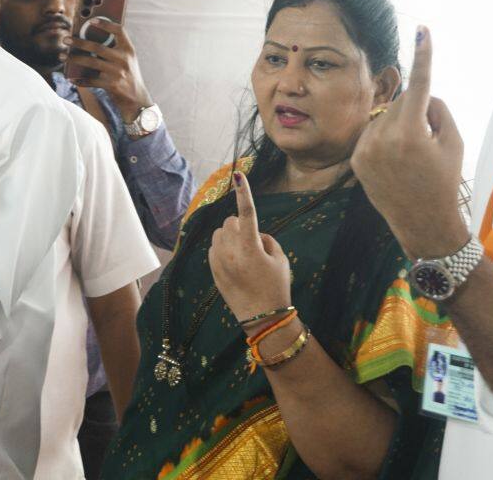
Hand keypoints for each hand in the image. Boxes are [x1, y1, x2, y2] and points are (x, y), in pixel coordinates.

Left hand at [63, 19, 153, 120]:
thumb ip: (115, 50)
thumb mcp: (127, 61)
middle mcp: (124, 59)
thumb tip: (88, 40)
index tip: (91, 21)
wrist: (137, 100)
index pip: (119, 31)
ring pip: (91, 62)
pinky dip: (80, 80)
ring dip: (74, 59)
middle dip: (79, 42)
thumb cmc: (128, 77)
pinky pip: (91, 80)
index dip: (106, 24)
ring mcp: (118, 72)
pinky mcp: (112, 85)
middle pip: (98, 47)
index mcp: (129, 50)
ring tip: (61, 56)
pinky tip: (71, 78)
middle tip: (65, 39)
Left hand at [209, 171, 291, 331]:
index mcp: (250, 247)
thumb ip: (267, 239)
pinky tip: (236, 263)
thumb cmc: (276, 287)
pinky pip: (215, 247)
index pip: (247, 213)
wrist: (262, 317)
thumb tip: (254, 233)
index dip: (244, 193)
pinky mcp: (212, 269)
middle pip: (230, 221)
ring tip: (245, 255)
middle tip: (255, 244)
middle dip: (241, 225)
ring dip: (231, 236)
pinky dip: (224, 248)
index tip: (239, 175)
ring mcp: (218, 260)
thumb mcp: (280, 260)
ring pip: (220, 233)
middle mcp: (230, 251)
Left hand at [352, 26, 467, 258]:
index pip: (420, 85)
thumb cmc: (444, 181)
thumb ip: (438, 109)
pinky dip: (385, 138)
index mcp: (411, 133)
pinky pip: (373, 132)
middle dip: (416, 112)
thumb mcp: (454, 142)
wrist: (422, 222)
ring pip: (386, 117)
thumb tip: (422, 93)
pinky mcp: (356, 158)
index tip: (423, 30)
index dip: (424, 55)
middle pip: (403, 103)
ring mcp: (366, 148)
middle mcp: (383, 138)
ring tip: (409, 156)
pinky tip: (394, 161)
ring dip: (399, 125)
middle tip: (427, 142)